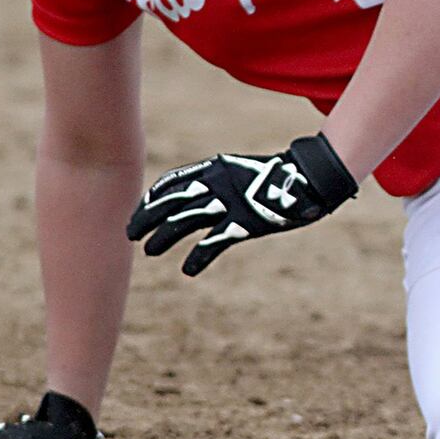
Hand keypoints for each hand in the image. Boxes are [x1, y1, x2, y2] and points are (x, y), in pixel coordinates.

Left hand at [128, 133, 357, 275]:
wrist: (309, 179)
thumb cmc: (278, 177)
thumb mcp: (241, 172)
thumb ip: (219, 182)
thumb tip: (196, 196)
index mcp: (215, 169)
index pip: (172, 182)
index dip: (151, 199)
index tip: (139, 213)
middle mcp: (217, 184)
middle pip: (172, 202)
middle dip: (147, 218)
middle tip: (131, 234)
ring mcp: (230, 203)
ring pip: (185, 220)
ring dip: (163, 237)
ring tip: (149, 251)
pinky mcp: (245, 223)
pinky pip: (214, 242)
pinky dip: (198, 257)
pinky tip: (187, 270)